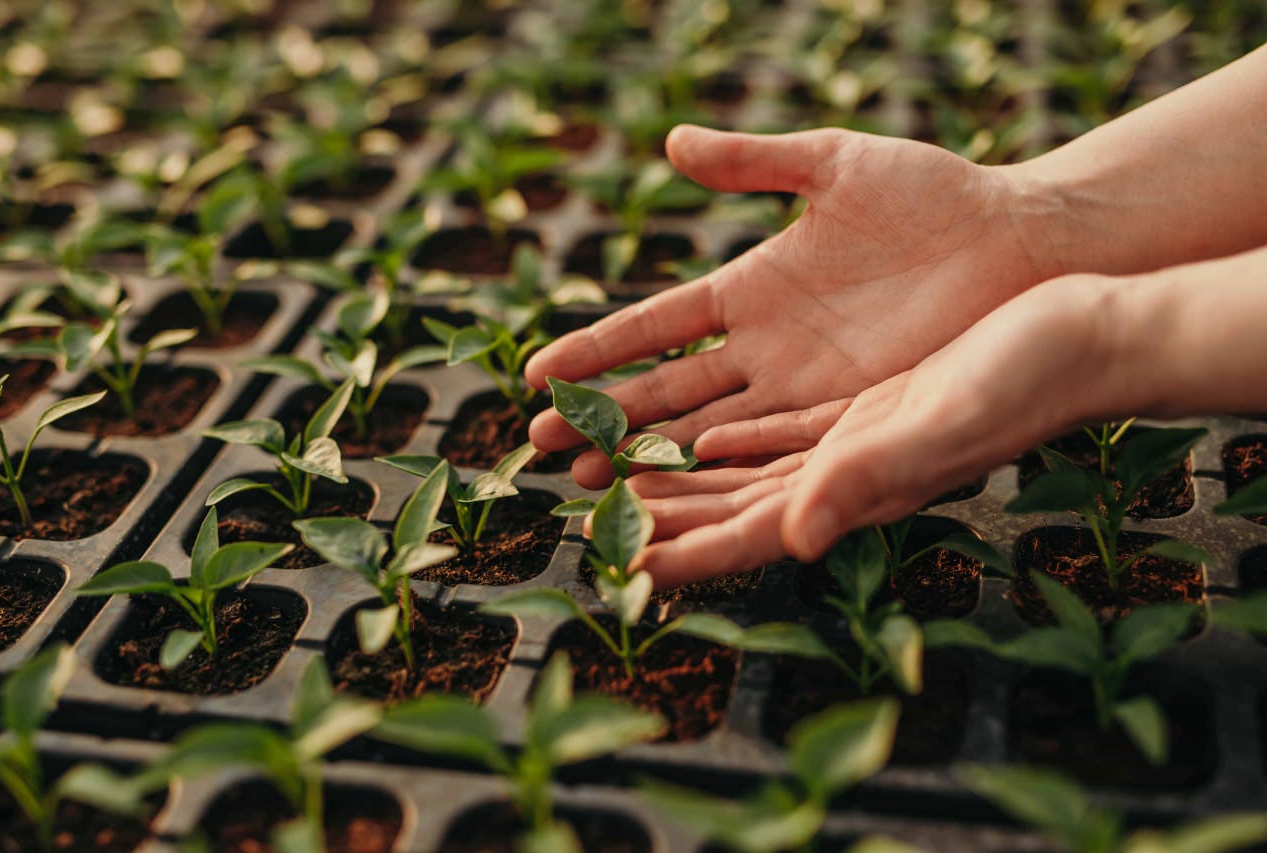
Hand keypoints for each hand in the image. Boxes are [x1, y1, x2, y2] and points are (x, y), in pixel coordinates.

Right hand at [526, 124, 1062, 487]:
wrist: (1016, 240)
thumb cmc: (932, 194)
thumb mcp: (834, 164)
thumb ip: (753, 160)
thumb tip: (671, 144)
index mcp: (749, 286)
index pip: (654, 326)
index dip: (597, 349)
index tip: (536, 372)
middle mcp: (765, 347)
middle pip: (665, 391)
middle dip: (600, 417)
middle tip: (537, 448)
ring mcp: (802, 387)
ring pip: (706, 431)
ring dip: (646, 457)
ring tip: (585, 484)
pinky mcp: (846, 414)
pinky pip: (770, 450)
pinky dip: (718, 472)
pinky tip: (672, 496)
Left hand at [628, 273, 1151, 586]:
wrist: (1079, 335)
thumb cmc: (1024, 383)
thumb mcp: (939, 423)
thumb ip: (865, 478)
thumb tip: (795, 538)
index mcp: (854, 490)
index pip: (751, 536)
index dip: (687, 555)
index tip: (624, 572)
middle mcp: (846, 476)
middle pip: (734, 512)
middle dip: (663, 522)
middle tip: (590, 530)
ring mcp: (854, 441)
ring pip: (750, 474)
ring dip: (684, 480)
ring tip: (621, 486)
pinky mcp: (866, 404)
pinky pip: (783, 431)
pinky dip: (736, 439)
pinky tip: (701, 439)